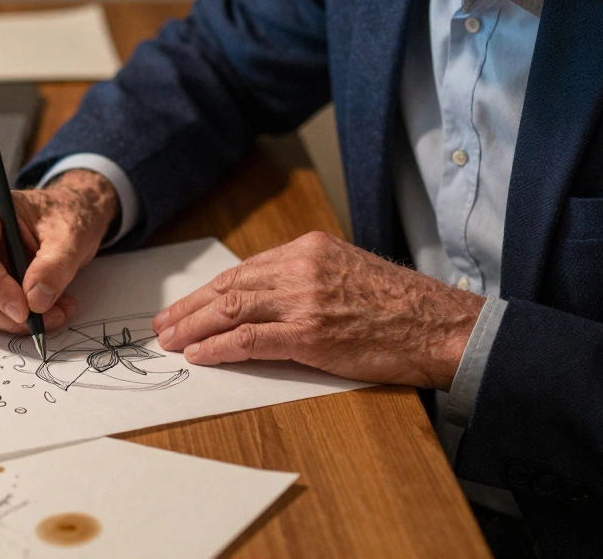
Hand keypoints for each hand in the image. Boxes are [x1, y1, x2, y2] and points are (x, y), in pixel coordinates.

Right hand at [0, 169, 119, 333]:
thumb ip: (55, 266)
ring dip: (14, 319)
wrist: (69, 215)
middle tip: (51, 316)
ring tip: (56, 311)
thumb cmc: (66, 214)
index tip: (26, 308)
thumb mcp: (71, 235)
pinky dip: (14, 318)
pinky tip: (44, 308)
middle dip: (9, 312)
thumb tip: (35, 300)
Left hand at [152, 231, 484, 390]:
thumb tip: (264, 299)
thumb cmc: (400, 306)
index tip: (185, 306)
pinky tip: (199, 355)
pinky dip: (219, 348)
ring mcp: (305, 300)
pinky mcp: (311, 334)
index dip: (209, 291)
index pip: (244, 270)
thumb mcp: (347, 272)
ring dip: (195, 327)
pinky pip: (250, 340)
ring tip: (171, 342)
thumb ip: (306, 278)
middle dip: (191, 308)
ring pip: (233, 310)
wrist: (439, 325)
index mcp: (309, 248)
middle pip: (230, 287)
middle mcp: (302, 267)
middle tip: (163, 325)